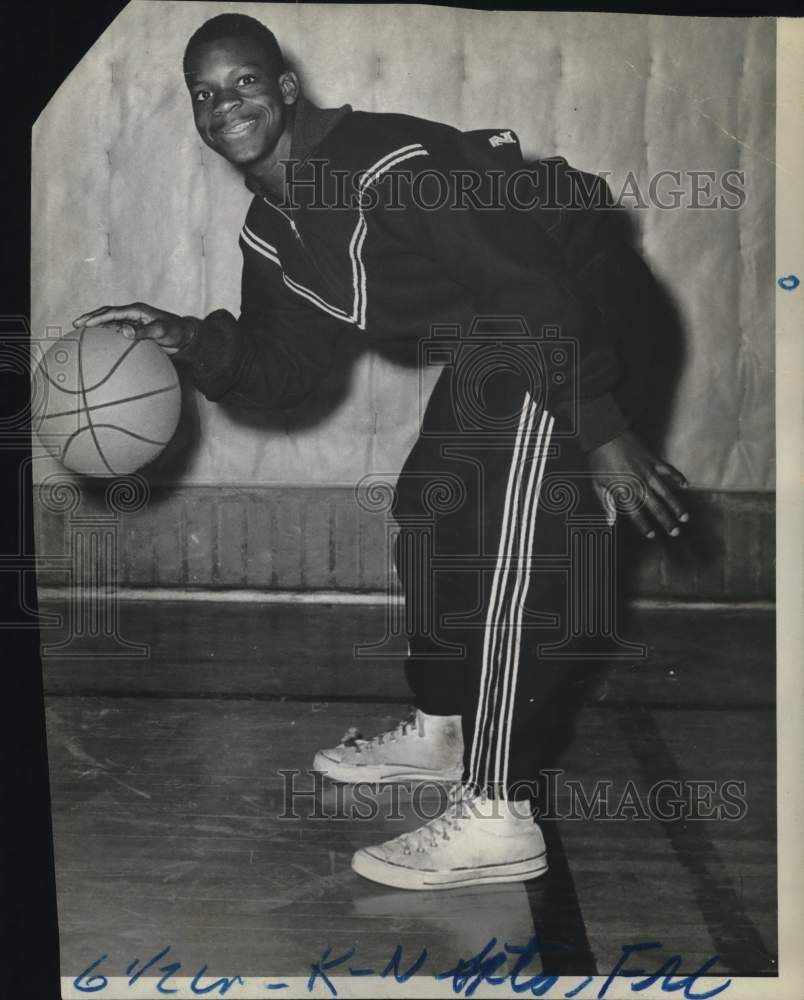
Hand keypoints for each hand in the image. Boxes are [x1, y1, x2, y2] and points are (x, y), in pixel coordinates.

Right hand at [73, 303, 197, 354]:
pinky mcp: (136, 332)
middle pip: (107, 314)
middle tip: (75, 324)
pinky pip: (117, 332)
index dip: (97, 317)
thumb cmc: (176, 332)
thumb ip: (143, 332)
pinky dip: (106, 334)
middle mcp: (133, 315)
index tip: (84, 323)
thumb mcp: (161, 332)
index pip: (112, 312)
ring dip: (96, 326)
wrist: (186, 337)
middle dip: (91, 318)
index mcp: (137, 310)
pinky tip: (98, 342)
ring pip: (110, 322)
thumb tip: (123, 331)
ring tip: (80, 332)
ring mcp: (133, 323)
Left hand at [586, 429, 688, 538]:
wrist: (604, 434)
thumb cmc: (598, 460)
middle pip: (654, 506)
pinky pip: (668, 469)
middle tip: (675, 532)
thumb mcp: (596, 483)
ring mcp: (646, 470)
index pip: (635, 513)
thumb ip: (605, 503)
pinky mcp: (652, 459)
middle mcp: (637, 482)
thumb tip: (610, 522)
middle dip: (666, 520)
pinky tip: (685, 485)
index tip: (652, 535)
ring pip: (665, 491)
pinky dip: (677, 477)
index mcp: (622, 490)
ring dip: (676, 505)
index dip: (644, 525)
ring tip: (685, 517)